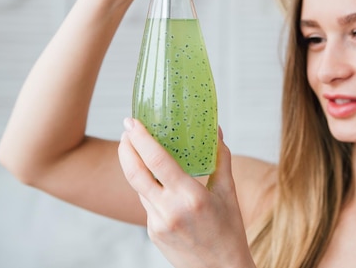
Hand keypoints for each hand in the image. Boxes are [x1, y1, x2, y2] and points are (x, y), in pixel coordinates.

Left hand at [118, 118, 255, 267]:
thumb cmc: (230, 231)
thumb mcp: (229, 193)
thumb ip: (221, 159)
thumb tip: (217, 130)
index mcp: (190, 197)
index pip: (157, 161)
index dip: (140, 138)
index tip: (131, 121)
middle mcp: (169, 210)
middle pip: (135, 173)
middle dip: (126, 148)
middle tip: (126, 130)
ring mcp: (157, 224)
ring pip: (140, 188)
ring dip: (136, 166)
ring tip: (139, 149)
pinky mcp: (153, 233)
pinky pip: (147, 204)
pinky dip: (150, 189)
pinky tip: (159, 182)